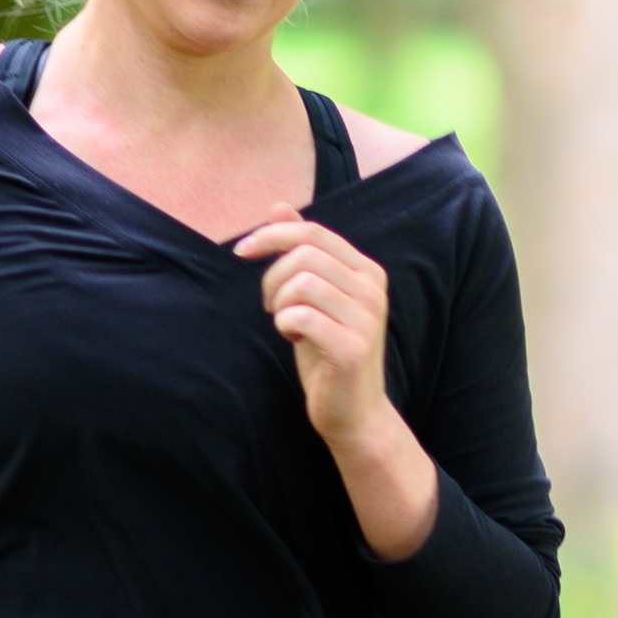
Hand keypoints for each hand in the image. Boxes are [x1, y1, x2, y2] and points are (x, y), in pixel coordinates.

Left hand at [235, 203, 394, 448]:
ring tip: (287, 323)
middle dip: (272, 277)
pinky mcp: (352, 347)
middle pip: (305, 255)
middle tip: (271, 305)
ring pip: (302, 283)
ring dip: (279, 303)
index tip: (243, 251)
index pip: (314, 233)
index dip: (272, 235)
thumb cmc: (328, 351)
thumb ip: (302, 251)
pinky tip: (294, 337)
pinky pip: (301, 316)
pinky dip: (285, 324)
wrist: (353, 411)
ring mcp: (366, 318)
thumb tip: (279, 206)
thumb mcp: (314, 296)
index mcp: (367, 272)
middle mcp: (373, 290)